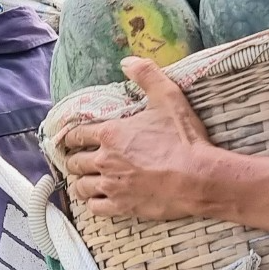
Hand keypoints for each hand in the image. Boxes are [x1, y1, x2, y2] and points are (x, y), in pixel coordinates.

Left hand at [52, 59, 221, 220]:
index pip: (77, 134)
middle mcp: (105, 160)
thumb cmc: (183, 139)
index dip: (70, 136)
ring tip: (85, 180)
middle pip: (76, 162)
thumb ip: (146, 75)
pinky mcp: (122, 206)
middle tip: (78, 160)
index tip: (70, 139)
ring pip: (81, 187)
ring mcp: (112, 185)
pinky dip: (93, 204)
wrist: (199, 177)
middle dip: (75, 160)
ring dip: (80, 182)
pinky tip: (98, 200)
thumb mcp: (168, 97)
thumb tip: (127, 61)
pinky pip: (95, 208)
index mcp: (111, 133)